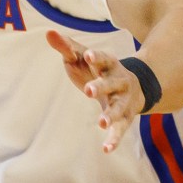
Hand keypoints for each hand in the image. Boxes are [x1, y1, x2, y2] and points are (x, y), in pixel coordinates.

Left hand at [45, 30, 143, 153]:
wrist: (133, 85)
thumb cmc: (98, 69)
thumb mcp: (82, 57)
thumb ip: (66, 47)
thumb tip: (49, 32)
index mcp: (109, 64)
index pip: (104, 58)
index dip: (97, 57)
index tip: (88, 55)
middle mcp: (120, 81)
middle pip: (112, 83)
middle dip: (101, 86)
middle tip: (88, 91)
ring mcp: (124, 100)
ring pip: (119, 107)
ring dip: (111, 114)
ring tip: (101, 123)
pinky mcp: (125, 118)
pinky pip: (121, 129)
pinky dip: (114, 139)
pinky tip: (106, 149)